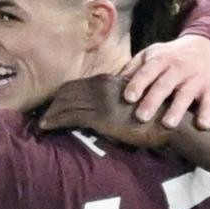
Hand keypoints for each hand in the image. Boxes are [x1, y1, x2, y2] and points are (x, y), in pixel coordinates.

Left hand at [39, 75, 174, 148]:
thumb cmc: (155, 113)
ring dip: (50, 113)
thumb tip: (100, 103)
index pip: (76, 85)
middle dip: (52, 104)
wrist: (170, 123)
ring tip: (40, 123)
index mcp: (108, 82)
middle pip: (66, 92)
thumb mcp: (132, 98)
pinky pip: (69, 117)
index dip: (61, 95)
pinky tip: (46, 127)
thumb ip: (115, 97)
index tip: (52, 104)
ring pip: (65, 104)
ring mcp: (99, 102)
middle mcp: (101, 88)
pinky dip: (55, 121)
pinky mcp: (100, 117)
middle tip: (39, 114)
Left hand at [123, 34, 209, 128]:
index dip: (137, 84)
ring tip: (168, 124)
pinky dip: (207, 114)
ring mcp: (195, 79)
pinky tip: (202, 126)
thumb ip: (133, 67)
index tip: (128, 98)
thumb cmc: (171, 55)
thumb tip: (113, 83)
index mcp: (160, 60)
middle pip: (164, 85)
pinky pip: (209, 103)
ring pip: (185, 95)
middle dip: (152, 101)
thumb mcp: (151, 53)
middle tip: (141, 117)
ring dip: (177, 110)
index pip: (147, 72)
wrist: (206, 46)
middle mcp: (178, 69)